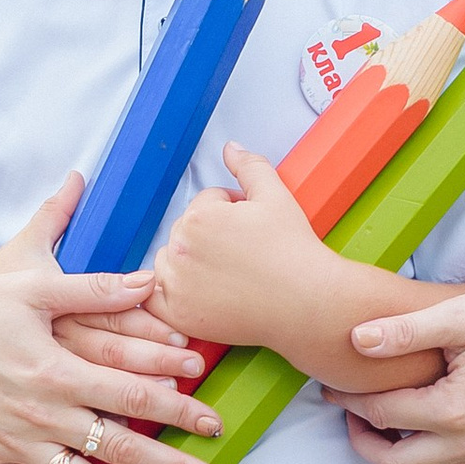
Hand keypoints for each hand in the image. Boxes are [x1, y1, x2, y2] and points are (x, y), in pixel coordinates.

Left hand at [148, 146, 328, 352]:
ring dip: (187, 262)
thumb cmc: (294, 255)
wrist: (307, 304)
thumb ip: (248, 166)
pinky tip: (198, 293)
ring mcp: (177, 285)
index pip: (204, 202)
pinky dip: (170, 295)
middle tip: (241, 251)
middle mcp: (181, 250)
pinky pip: (157, 299)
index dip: (230, 210)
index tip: (248, 226)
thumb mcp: (276, 196)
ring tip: (226, 273)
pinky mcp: (178, 314)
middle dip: (209, 235)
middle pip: (185, 231)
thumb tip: (231, 149)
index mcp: (199, 218)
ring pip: (169, 262)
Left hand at [343, 246, 464, 463]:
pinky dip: (437, 453)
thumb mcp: (458, 314)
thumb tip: (355, 340)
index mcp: (457, 410)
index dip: (348, 401)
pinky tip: (432, 420)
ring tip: (388, 418)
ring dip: (402, 454)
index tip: (331, 387)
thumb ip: (404, 332)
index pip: (382, 415)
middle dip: (365, 443)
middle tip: (352, 414)